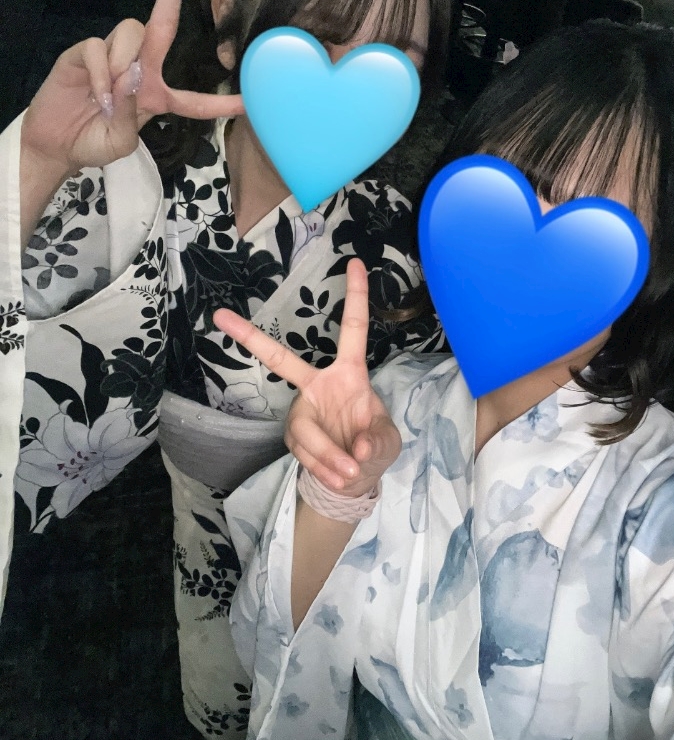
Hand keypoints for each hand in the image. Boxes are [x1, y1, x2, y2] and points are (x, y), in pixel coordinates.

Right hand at [21, 0, 244, 175]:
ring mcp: (112, 55)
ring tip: (107, 97)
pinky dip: (100, 72)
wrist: (56, 144)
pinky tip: (95, 94)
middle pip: (163, 22)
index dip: (219, 104)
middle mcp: (140, 68)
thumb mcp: (122, 141)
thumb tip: (131, 75)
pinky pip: (98, 48)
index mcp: (157, 96)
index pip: (195, 101)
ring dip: (124, 63)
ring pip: (133, 33)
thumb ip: (132, 114)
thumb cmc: (93, 142)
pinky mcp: (83, 52)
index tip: (246, 104)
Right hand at [214, 259, 401, 494]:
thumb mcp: (387, 442)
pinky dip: (325, 468)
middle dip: (250, 338)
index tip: (354, 261)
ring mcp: (302, 411)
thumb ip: (377, 441)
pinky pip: (305, 453)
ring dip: (328, 456)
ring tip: (350, 472)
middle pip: (280, 360)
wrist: (353, 479)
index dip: (355, 296)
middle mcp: (318, 385)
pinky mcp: (293, 436)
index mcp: (350, 373)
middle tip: (220, 316)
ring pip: (306, 431)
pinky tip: (340, 476)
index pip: (353, 329)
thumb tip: (357, 448)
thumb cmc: (372, 446)